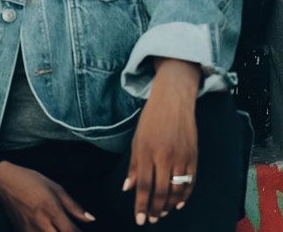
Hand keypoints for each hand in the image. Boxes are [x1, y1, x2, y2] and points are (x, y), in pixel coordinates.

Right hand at [0, 161, 94, 231]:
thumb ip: (73, 206)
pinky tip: (48, 229)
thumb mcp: (54, 187)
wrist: (2, 181)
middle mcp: (41, 223)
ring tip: (57, 228)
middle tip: (68, 229)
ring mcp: (29, 231)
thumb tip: (90, 219)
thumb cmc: (29, 180)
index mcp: (51, 209)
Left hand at [124, 58, 199, 224]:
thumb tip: (127, 189)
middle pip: (161, 191)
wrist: (173, 101)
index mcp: (146, 151)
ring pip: (176, 190)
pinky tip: (177, 204)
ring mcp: (181, 157)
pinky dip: (184, 196)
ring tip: (160, 213)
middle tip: (150, 219)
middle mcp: (164, 156)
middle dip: (155, 209)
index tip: (139, 219)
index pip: (143, 185)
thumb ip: (132, 166)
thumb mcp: (136, 140)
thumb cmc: (150, 121)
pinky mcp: (194, 157)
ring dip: (168, 205)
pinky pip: (190, 182)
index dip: (141, 205)